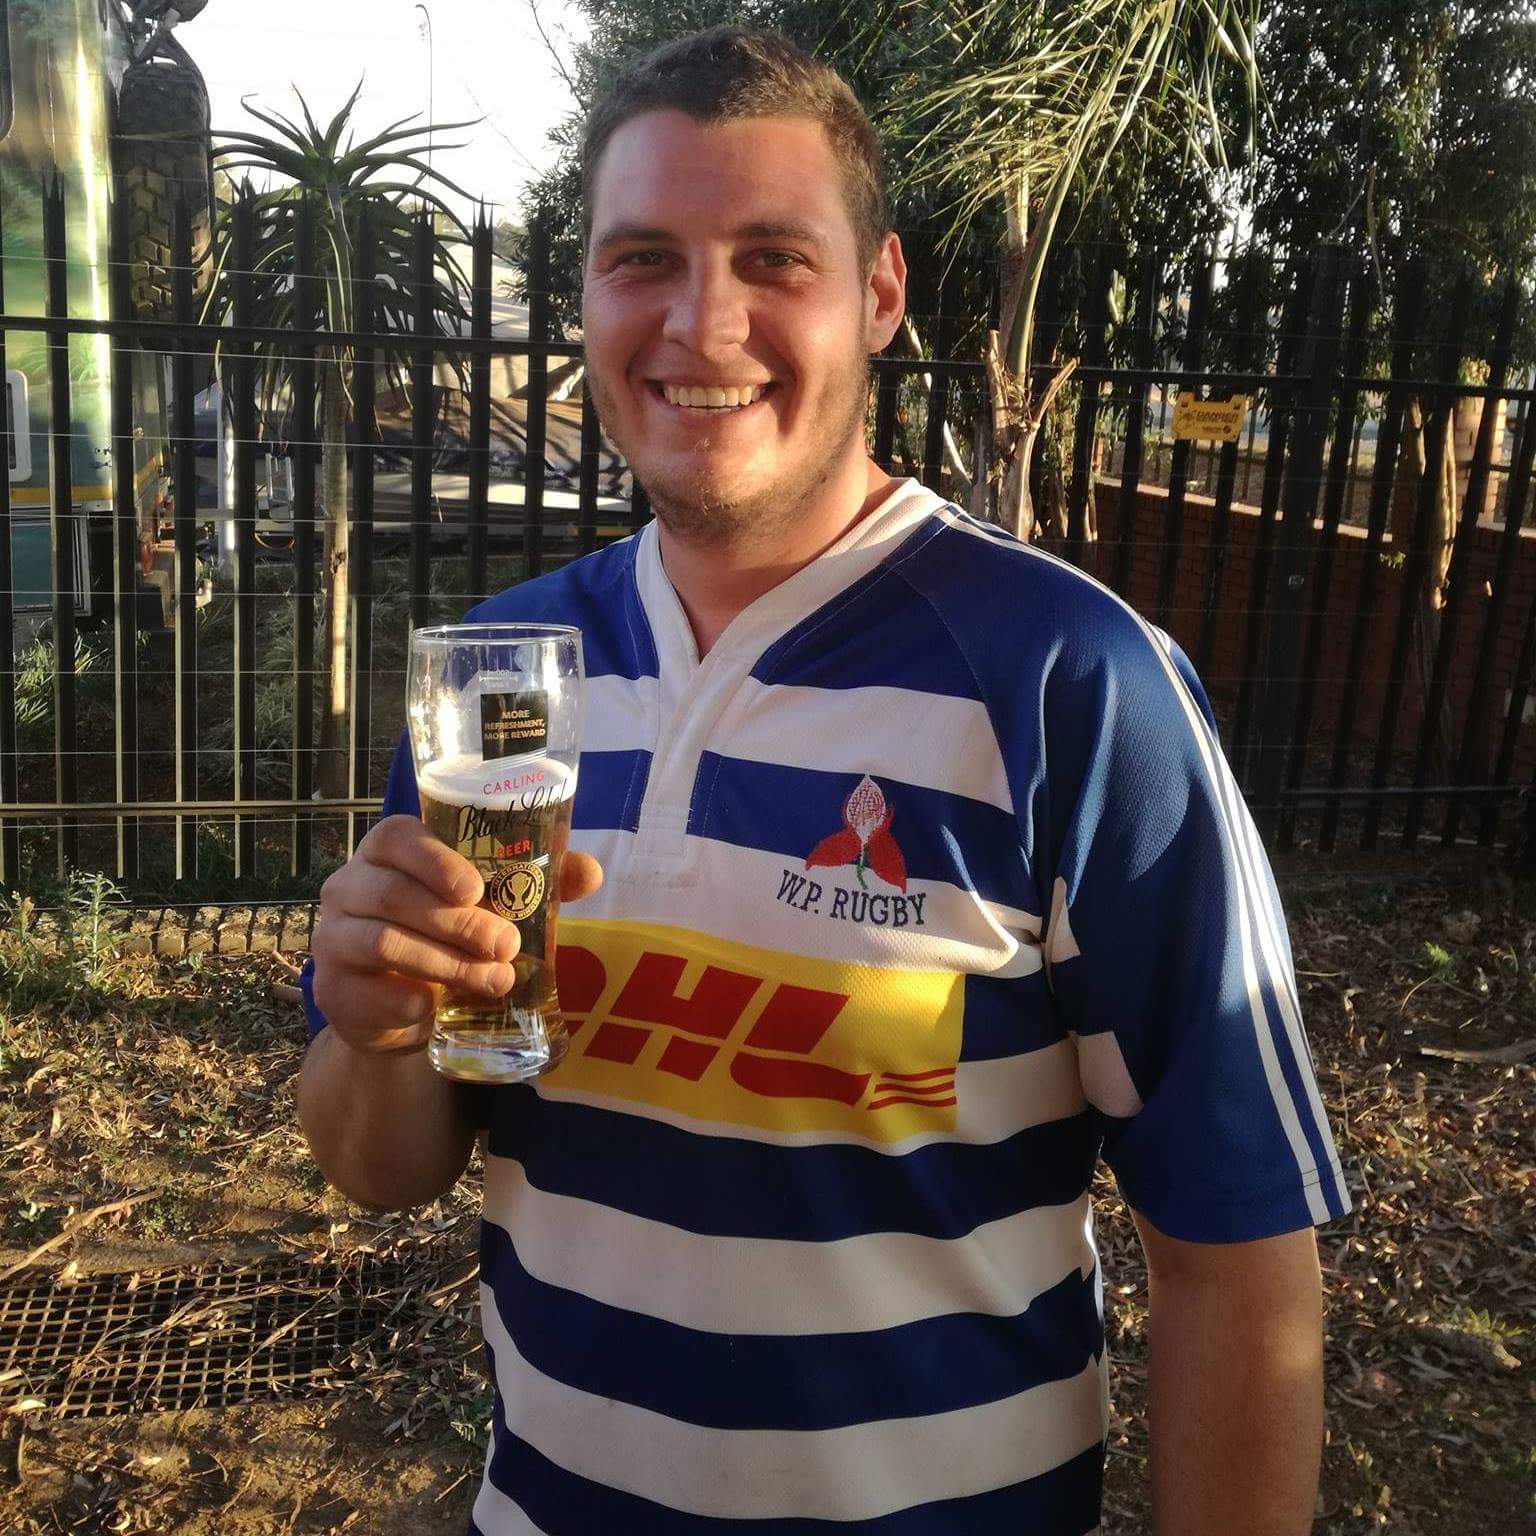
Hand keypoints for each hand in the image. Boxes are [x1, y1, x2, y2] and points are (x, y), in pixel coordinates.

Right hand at [311, 815, 603, 1056]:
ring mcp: (333, 936)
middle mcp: (351, 886)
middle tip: (505, 946)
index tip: (475, 890)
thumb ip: (538, 882)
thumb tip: (591, 871)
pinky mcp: (331, 988)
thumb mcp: (493, 906)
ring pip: (383, 941)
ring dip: (443, 964)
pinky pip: (365, 991)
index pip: (398, 838)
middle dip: (457, 923)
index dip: (435, 860)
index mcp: (388, 852)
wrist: (404, 1008)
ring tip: (492, 982)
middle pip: (394, 894)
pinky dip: (407, 1001)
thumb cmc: (451, 937)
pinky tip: (436, 1008)